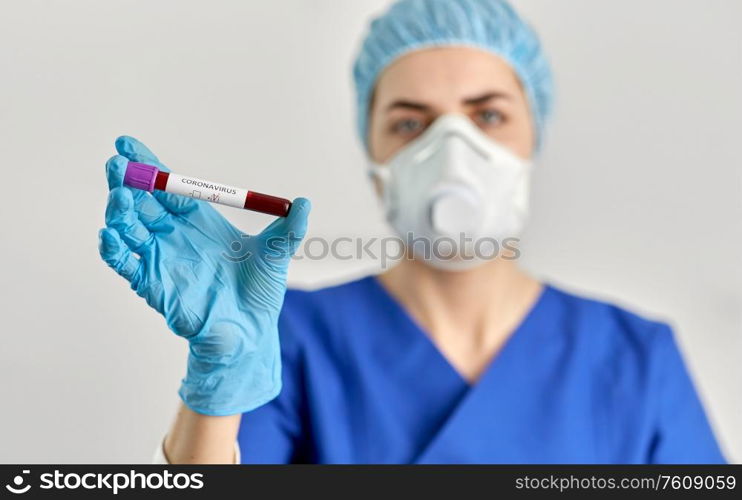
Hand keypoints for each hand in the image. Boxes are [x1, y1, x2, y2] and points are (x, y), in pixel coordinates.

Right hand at [98, 136, 309, 414]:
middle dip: (127, 181)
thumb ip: (290, 229)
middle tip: (117, 164)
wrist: (251, 331)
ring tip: (120, 197)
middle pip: (142, 202)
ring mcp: (160, 258)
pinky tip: (110, 234)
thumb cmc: (261, 292)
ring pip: (129, 228)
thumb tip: (306, 202)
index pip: (168, 186)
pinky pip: (125, 264)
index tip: (127, 143)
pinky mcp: (151, 284)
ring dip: (120, 211)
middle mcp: (174, 235)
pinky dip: (113, 250)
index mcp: (199, 221)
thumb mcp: (278, 254)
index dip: (149, 165)